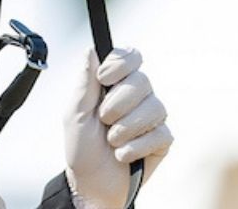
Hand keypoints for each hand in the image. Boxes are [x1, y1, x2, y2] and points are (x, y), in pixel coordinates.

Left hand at [63, 47, 172, 208]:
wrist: (91, 184)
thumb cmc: (82, 148)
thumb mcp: (75, 114)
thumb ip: (84, 82)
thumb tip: (90, 51)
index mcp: (116, 84)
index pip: (131, 56)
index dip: (120, 64)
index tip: (103, 78)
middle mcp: (138, 96)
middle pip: (142, 81)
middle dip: (117, 104)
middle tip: (103, 120)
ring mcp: (152, 116)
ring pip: (153, 107)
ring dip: (125, 129)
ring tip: (112, 142)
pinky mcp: (162, 139)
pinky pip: (159, 133)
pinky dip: (135, 147)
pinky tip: (123, 155)